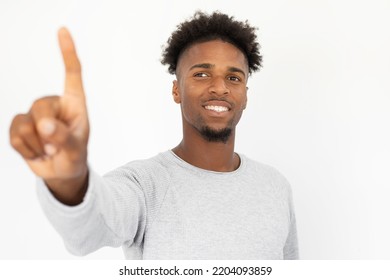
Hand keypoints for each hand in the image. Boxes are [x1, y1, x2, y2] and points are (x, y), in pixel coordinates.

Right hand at [9, 28, 88, 203]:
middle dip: (46, 131)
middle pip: (40, 106)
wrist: (61, 172)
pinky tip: (37, 152)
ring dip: (37, 145)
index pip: (72, 74)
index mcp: (74, 104)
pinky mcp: (20, 125)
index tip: (63, 30)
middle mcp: (54, 104)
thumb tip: (45, 125)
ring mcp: (35, 114)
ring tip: (49, 151)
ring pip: (25, 122)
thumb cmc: (75, 157)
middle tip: (56, 147)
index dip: (67, 52)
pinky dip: (26, 149)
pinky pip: (14, 134)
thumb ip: (64, 138)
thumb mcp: (76, 151)